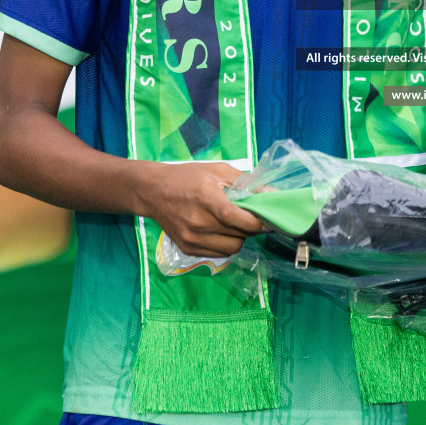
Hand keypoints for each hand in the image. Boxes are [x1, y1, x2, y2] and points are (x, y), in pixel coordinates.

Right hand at [136, 162, 264, 258]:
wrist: (153, 192)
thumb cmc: (187, 177)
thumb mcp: (217, 171)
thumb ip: (245, 182)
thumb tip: (272, 194)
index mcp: (206, 200)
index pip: (237, 219)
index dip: (257, 222)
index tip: (269, 219)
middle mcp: (198, 224)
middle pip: (239, 235)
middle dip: (250, 228)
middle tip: (249, 216)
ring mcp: (192, 239)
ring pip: (232, 248)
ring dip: (240, 237)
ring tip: (234, 224)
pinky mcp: (188, 249)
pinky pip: (219, 254)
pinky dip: (226, 244)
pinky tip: (221, 231)